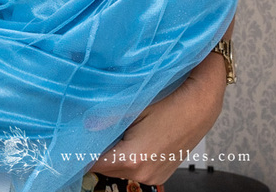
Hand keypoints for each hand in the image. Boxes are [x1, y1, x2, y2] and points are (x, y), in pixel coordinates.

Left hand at [89, 44, 228, 184]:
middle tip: (91, 128)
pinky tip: (132, 135)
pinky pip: (136, 168)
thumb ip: (106, 116)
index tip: (70, 138)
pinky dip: (129, 155)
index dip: (80, 150)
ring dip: (114, 153)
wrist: (204, 102)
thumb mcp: (136, 104)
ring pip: (121, 169)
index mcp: (132, 159)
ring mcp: (155, 176)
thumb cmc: (172, 99)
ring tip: (114, 129)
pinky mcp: (162, 173)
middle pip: (107, 168)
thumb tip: (82, 124)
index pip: (92, 163)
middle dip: (98, 150)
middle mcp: (143, 175)